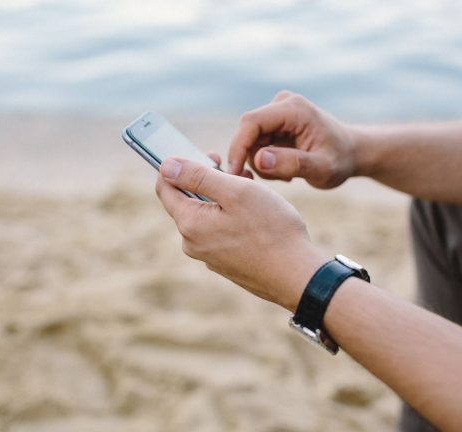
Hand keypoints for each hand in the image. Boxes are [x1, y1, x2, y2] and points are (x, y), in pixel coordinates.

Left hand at [155, 158, 325, 310]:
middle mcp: (192, 243)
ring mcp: (209, 256)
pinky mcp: (226, 263)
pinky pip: (220, 232)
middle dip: (208, 181)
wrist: (297, 276)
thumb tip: (166, 165)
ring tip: (252, 191)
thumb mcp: (235, 191)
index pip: (165, 187)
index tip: (208, 156)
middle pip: (187, 200)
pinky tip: (256, 215)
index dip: (179, 165)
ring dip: (224, 198)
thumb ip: (197, 176)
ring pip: (207, 215)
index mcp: (189, 223)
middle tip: (237, 171)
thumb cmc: (271, 229)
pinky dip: (232, 217)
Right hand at [228, 91, 355, 188]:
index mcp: (294, 109)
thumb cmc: (341, 161)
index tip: (234, 174)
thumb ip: (293, 164)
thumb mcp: (322, 169)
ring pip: (250, 141)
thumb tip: (259, 159)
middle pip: (247, 132)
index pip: (251, 123)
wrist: (352, 153)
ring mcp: (277, 111)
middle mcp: (282, 104)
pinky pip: (256, 143)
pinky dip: (266, 160)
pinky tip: (286, 168)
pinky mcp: (274, 122)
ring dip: (262, 163)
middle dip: (254, 159)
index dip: (237, 147)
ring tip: (288, 174)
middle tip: (278, 180)